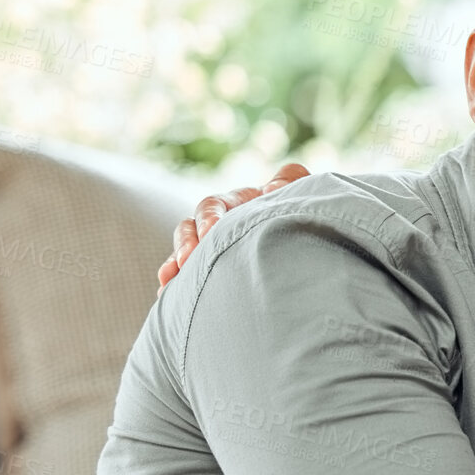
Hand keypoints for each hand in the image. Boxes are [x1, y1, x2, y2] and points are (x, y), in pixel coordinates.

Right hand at [157, 162, 309, 287]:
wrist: (307, 241)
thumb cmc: (302, 213)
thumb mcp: (299, 192)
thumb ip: (291, 181)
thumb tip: (279, 183)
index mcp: (236, 204)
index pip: (214, 205)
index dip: (210, 217)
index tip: (211, 230)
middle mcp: (218, 224)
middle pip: (190, 228)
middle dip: (187, 244)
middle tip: (187, 260)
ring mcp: (212, 247)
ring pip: (184, 252)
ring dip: (175, 264)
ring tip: (170, 280)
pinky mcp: (212, 269)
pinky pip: (186, 275)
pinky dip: (175, 283)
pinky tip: (166, 293)